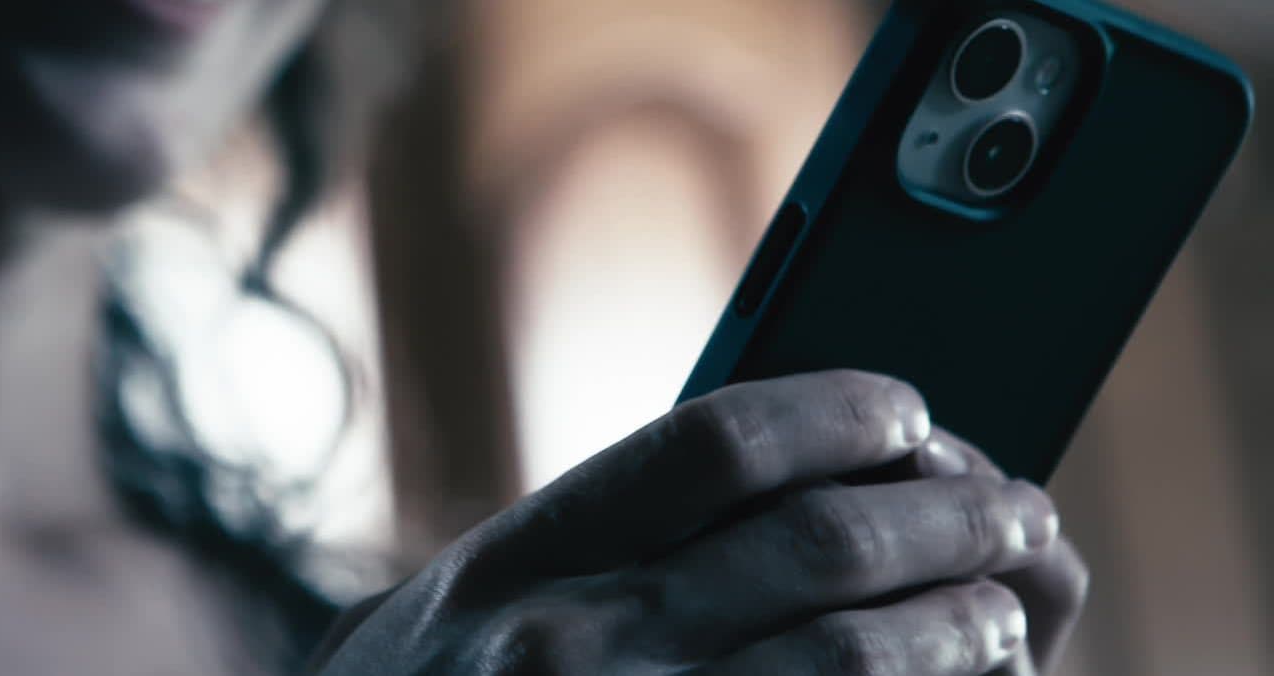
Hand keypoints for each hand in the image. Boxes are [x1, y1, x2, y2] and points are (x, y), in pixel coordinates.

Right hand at [312, 370, 1087, 674]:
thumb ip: (593, 538)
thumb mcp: (466, 605)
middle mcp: (569, 649)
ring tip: (1001, 604)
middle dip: (948, 513)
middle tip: (1009, 507)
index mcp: (514, 567)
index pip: (712, 445)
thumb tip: (797, 471)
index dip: (838, 411)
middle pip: (817, 544)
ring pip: (853, 659)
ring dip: (965, 620)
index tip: (905, 409)